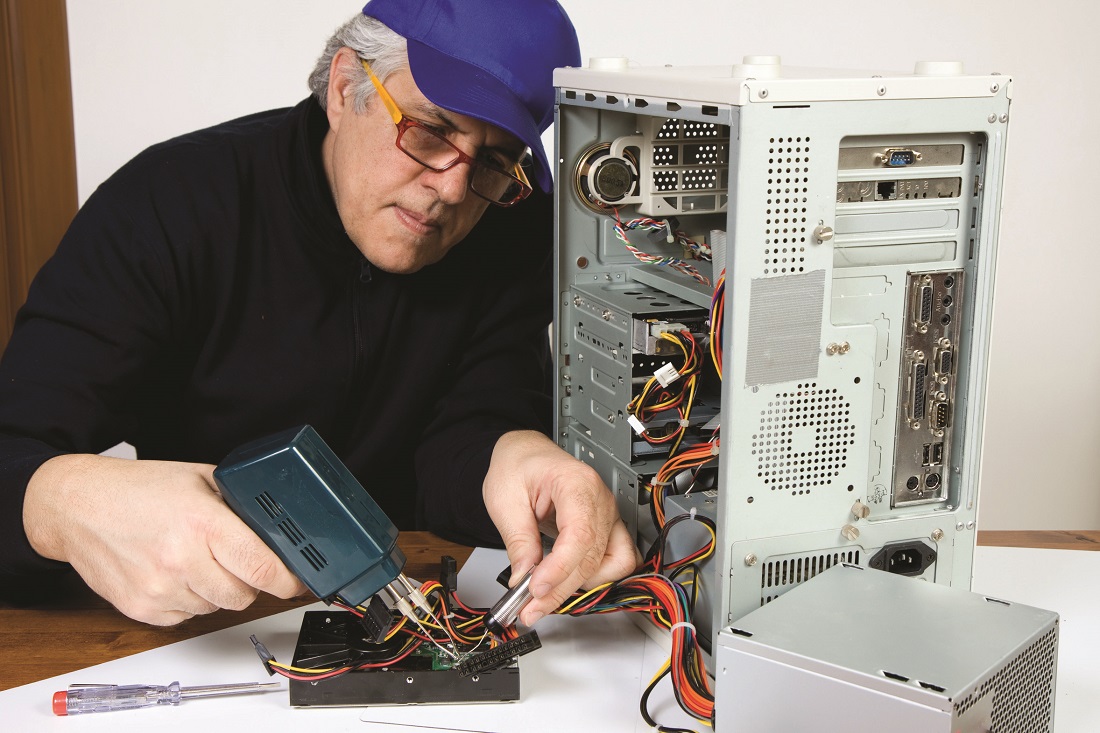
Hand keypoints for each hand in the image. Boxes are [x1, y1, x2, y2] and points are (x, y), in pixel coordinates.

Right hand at [23, 454, 306, 624]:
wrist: (76, 505)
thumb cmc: (138, 489)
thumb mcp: (201, 479)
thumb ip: (240, 504)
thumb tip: (279, 527)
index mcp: (203, 523)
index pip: (263, 568)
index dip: (289, 580)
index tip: (299, 581)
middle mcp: (181, 560)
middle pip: (244, 594)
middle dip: (251, 580)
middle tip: (239, 559)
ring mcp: (159, 589)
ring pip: (217, 607)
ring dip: (219, 590)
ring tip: (197, 558)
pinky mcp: (141, 609)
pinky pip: (187, 617)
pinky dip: (191, 600)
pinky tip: (176, 572)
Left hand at [482, 430, 638, 625]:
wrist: (526, 455)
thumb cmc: (517, 466)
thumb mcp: (505, 499)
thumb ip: (517, 540)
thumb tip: (524, 579)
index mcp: (576, 483)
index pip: (579, 535)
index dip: (559, 569)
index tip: (535, 589)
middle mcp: (600, 499)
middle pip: (592, 557)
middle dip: (560, 589)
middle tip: (529, 607)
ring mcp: (607, 514)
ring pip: (611, 565)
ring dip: (580, 587)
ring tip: (548, 595)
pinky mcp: (606, 528)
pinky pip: (618, 561)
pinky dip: (598, 578)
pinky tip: (570, 582)